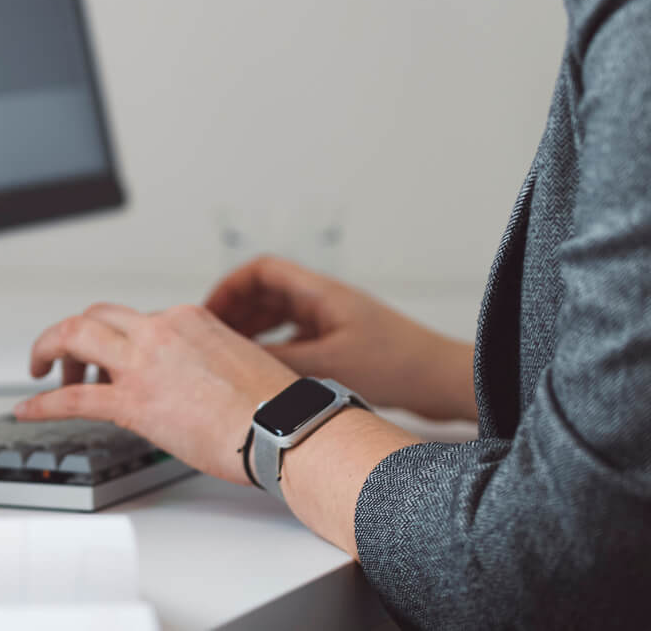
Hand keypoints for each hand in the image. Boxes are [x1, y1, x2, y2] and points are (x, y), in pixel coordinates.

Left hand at [16, 302, 297, 485]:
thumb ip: (202, 358)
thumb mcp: (237, 360)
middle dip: (72, 335)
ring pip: (75, 336)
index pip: (136, 319)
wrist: (284, 428)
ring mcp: (143, 363)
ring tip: (42, 373)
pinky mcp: (133, 402)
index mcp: (187, 318)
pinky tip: (28, 409)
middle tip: (62, 358)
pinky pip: (73, 398)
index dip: (117, 340)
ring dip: (50, 351)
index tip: (112, 358)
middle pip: (96, 316)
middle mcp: (160, 330)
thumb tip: (189, 378)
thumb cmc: (273, 406)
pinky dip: (44, 402)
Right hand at [205, 255, 475, 420]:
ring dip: (253, 332)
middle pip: (266, 293)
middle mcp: (324, 302)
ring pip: (279, 318)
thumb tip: (237, 364)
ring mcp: (333, 323)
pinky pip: (295, 340)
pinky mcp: (341, 345)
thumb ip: (280, 363)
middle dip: (235, 312)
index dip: (229, 287)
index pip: (261, 271)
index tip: (208, 313)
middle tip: (210, 338)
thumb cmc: (399, 365)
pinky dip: (274, 351)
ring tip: (229, 356)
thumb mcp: (330, 366)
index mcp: (320, 294)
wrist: (442, 380)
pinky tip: (264, 374)